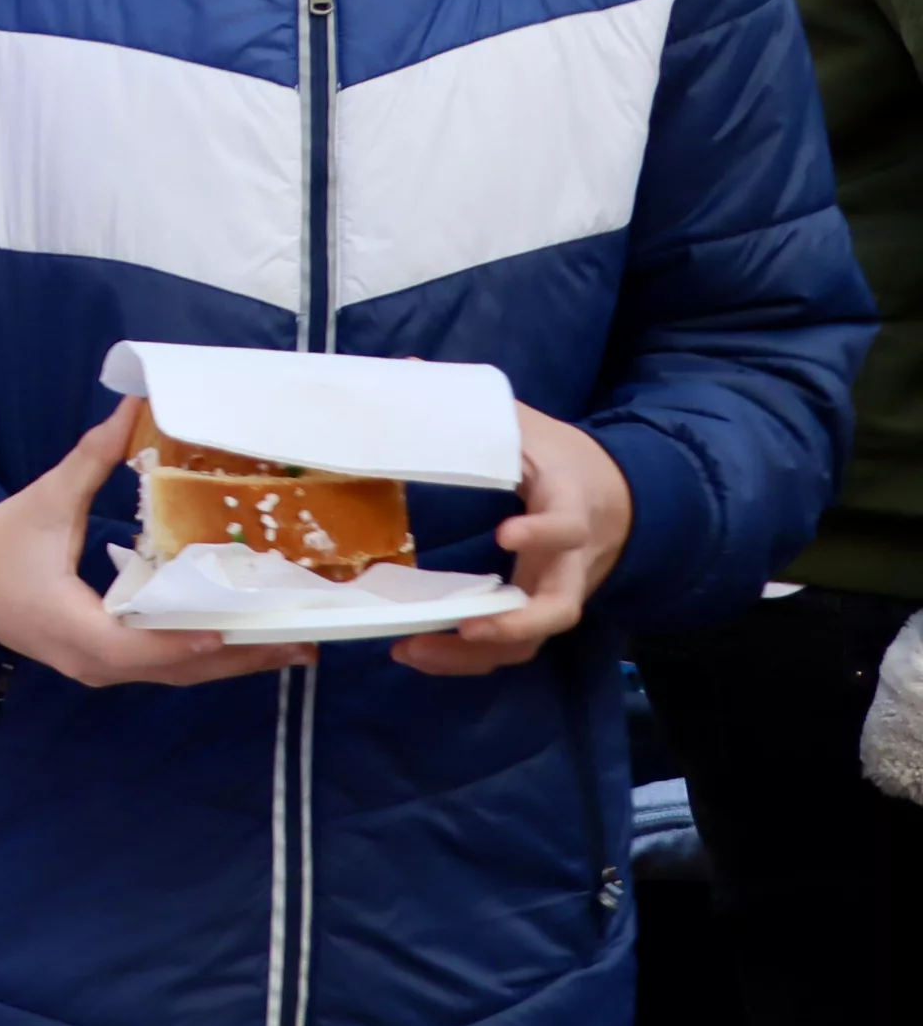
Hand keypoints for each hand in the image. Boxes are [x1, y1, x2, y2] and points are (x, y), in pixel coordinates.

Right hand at [0, 396, 315, 689]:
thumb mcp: (45, 501)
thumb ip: (90, 460)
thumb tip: (131, 411)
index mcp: (71, 625)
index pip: (133, 646)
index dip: (181, 642)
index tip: (226, 632)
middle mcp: (94, 661)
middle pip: (174, 668)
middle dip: (237, 656)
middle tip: (297, 642)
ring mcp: (103, 668)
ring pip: (177, 673)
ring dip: (233, 662)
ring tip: (292, 647)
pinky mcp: (111, 663)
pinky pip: (167, 665)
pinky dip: (209, 656)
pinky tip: (248, 641)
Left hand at [397, 405, 633, 675]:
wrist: (619, 496)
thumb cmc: (563, 460)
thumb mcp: (527, 426)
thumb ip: (472, 406)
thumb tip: (406, 369)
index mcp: (572, 507)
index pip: (569, 526)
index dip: (544, 533)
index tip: (506, 532)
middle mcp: (571, 561)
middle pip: (559, 607)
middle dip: (516, 623)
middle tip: (468, 628)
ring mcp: (558, 591)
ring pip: (531, 639)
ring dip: (477, 653)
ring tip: (414, 652)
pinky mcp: (539, 611)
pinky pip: (511, 646)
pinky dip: (468, 656)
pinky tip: (417, 652)